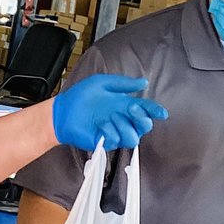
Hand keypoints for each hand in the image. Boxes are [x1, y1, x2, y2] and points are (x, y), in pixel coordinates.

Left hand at [52, 74, 167, 151]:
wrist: (63, 111)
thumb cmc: (80, 96)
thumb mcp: (102, 83)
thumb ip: (123, 83)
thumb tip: (143, 81)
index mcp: (124, 105)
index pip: (145, 110)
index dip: (155, 111)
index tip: (161, 113)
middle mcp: (122, 119)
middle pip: (144, 126)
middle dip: (142, 118)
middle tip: (131, 108)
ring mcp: (114, 131)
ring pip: (133, 137)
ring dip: (125, 126)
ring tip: (111, 117)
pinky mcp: (105, 141)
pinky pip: (116, 140)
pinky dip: (110, 131)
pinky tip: (100, 125)